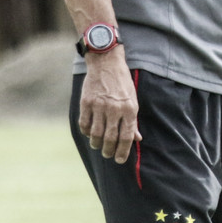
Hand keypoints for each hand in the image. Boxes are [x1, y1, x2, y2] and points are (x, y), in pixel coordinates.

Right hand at [78, 49, 140, 163]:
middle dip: (108, 151)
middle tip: (107, 154)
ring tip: (98, 146)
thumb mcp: (132, 99)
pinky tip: (90, 133)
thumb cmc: (122, 83)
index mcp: (129, 109)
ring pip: (96, 134)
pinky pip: (85, 124)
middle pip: (110, 138)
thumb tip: (137, 139)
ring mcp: (99, 105)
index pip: (127, 137)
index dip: (123, 151)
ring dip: (96, 144)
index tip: (120, 160)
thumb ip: (133, 120)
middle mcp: (114, 108)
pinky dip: (87, 132)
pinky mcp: (86, 102)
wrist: (106, 62)